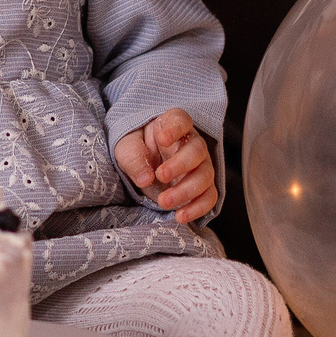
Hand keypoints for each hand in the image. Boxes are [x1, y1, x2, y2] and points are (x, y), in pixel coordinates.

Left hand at [115, 108, 217, 223]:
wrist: (143, 166)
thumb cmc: (136, 149)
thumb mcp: (126, 148)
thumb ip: (134, 158)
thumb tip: (145, 178)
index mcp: (172, 125)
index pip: (181, 120)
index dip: (175, 129)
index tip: (162, 139)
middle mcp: (191, 143)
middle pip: (197, 150)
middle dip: (181, 165)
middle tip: (160, 176)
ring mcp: (200, 166)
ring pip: (205, 176)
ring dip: (186, 191)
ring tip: (163, 202)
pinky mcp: (202, 188)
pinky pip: (209, 197)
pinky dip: (198, 208)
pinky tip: (180, 216)